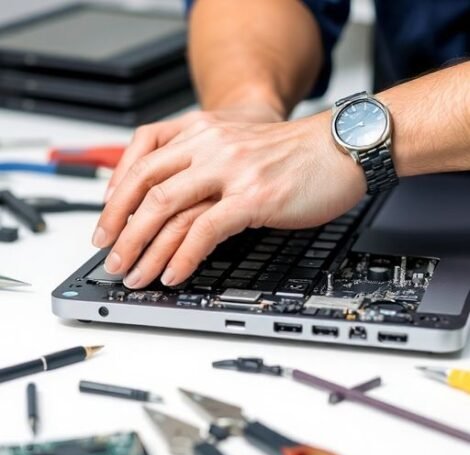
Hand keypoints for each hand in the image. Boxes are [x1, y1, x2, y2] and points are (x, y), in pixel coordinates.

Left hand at [92, 111, 365, 287]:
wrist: (337, 147)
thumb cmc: (291, 152)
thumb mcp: (237, 145)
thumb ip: (204, 164)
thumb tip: (175, 202)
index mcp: (202, 133)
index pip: (142, 163)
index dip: (116, 197)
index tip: (107, 224)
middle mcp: (210, 146)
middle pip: (147, 188)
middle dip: (121, 228)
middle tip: (111, 257)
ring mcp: (230, 171)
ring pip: (167, 208)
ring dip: (144, 247)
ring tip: (133, 273)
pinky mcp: (253, 197)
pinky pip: (204, 230)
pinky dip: (183, 257)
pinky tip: (173, 274)